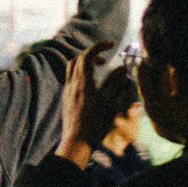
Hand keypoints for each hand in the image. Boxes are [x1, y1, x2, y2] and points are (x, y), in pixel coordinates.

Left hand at [56, 42, 129, 167]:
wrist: (77, 142)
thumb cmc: (96, 124)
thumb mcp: (110, 103)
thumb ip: (115, 83)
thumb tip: (122, 68)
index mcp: (83, 83)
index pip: (87, 55)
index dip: (98, 46)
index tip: (110, 44)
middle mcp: (72, 84)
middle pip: (78, 59)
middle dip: (92, 54)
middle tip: (105, 60)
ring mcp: (67, 91)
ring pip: (71, 67)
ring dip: (84, 63)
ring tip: (97, 70)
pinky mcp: (65, 98)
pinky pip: (70, 78)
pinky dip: (80, 73)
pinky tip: (90, 85)